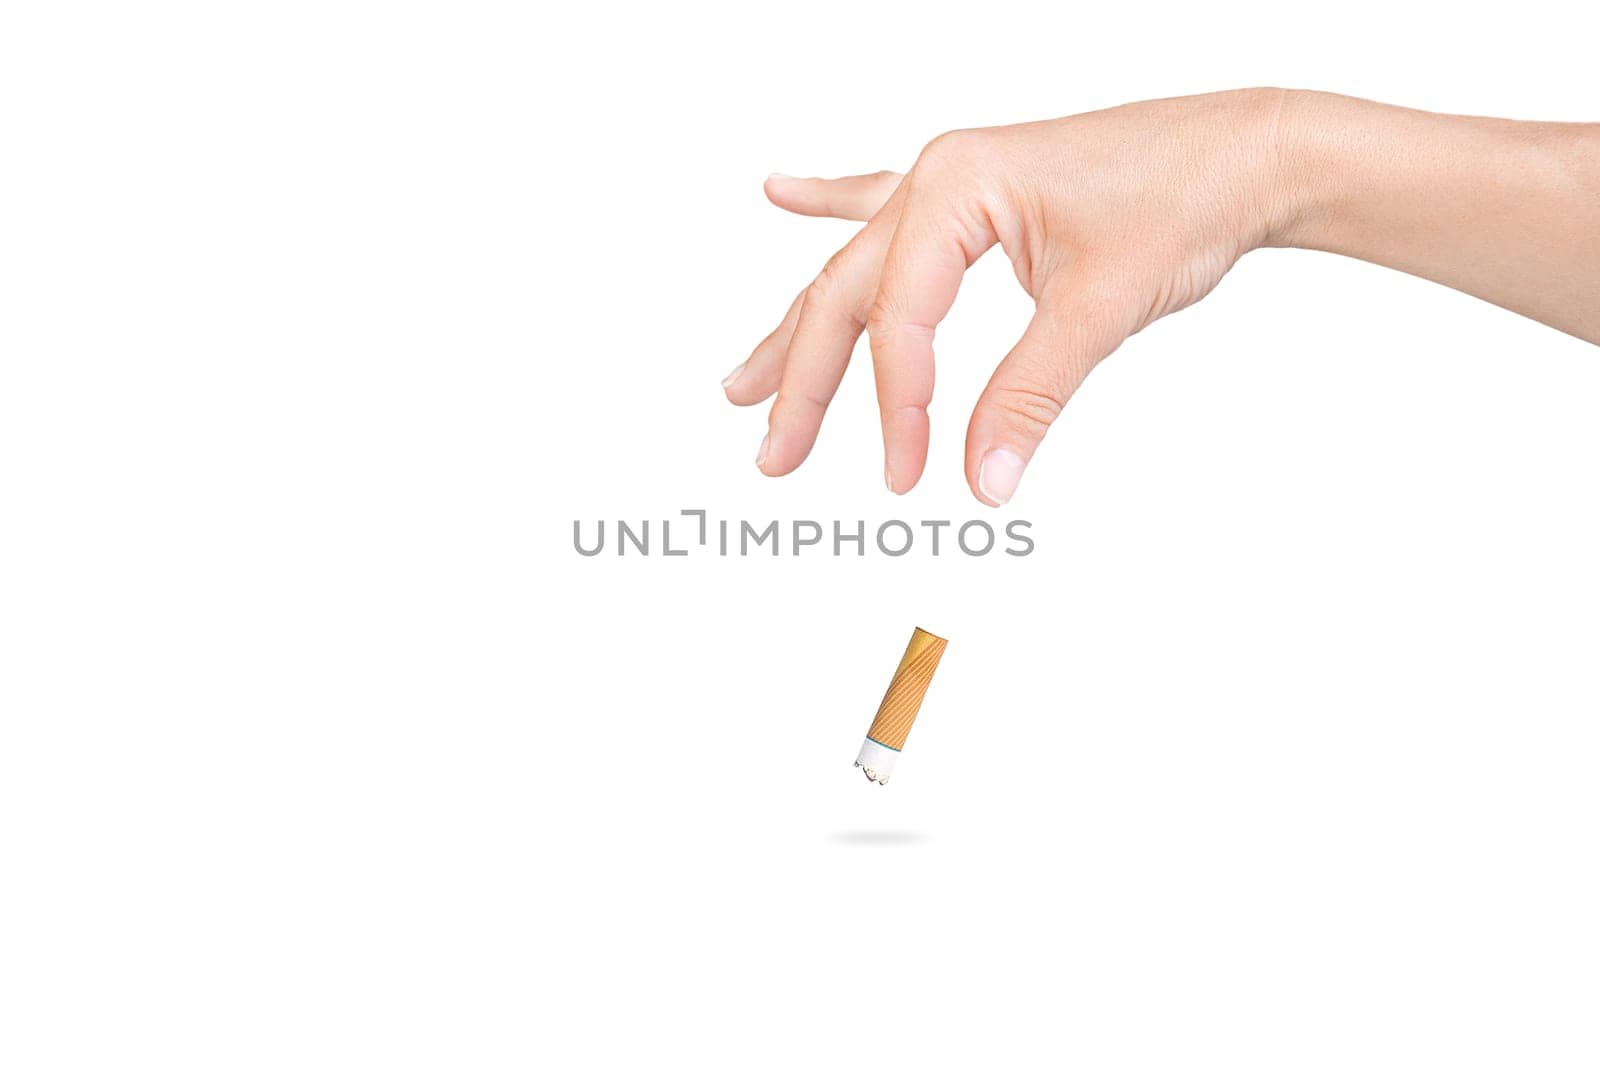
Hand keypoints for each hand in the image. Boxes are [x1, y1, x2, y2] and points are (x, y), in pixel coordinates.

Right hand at [724, 89, 1289, 504]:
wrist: (1247, 154)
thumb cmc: (1183, 199)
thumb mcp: (1099, 307)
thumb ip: (1029, 396)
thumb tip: (984, 484)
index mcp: (957, 188)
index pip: (899, 317)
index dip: (896, 404)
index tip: (908, 474)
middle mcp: (940, 178)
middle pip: (846, 293)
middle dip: (804, 382)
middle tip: (772, 455)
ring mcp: (955, 182)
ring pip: (854, 266)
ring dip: (801, 327)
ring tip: (743, 381)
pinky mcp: (980, 196)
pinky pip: (885, 206)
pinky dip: (831, 204)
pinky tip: (782, 192)